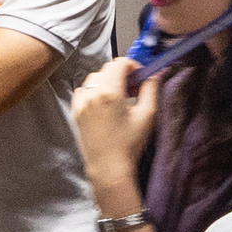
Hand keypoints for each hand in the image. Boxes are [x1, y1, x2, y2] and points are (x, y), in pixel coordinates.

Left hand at [70, 54, 156, 186]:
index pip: (119, 63)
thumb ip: (151, 89)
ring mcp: (81, 103)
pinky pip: (83, 91)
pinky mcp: (76, 112)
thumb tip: (156, 74)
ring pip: (94, 79)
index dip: (133, 66)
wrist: (108, 168)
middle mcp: (92, 94)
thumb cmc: (129, 144)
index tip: (140, 77)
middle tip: (133, 88)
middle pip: (106, 69)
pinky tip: (104, 104)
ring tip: (119, 97)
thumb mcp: (147, 115)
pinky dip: (94, 91)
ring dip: (107, 81)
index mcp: (110, 92)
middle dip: (121, 74)